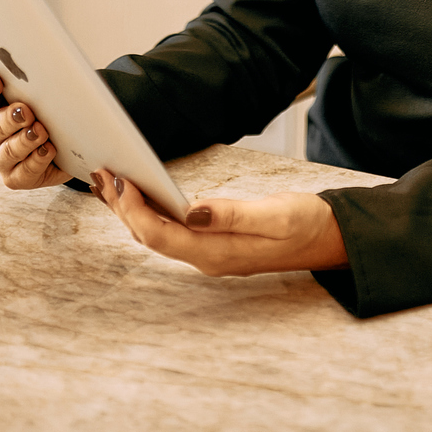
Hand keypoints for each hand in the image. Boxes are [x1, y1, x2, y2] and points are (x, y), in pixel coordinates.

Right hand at [0, 69, 67, 189]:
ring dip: (25, 141)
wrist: (63, 150)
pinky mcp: (15, 178)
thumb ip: (36, 87)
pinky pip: (24, 172)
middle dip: (10, 119)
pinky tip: (48, 150)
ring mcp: (1, 159)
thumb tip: (50, 71)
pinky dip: (37, 160)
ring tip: (40, 131)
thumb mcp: (41, 99)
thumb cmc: (47, 117)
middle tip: (25, 111)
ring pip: (8, 151)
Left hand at [90, 171, 348, 277]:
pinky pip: (170, 231)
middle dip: (122, 208)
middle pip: (150, 237)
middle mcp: (206, 257)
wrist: (330, 238)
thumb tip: (191, 212)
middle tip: (101, 173)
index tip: (121, 180)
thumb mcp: (275, 214)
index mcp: (217, 252)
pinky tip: (142, 197)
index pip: (161, 235)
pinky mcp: (214, 243)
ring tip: (108, 182)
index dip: (135, 210)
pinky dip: (149, 212)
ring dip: (131, 210)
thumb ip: (233, 215)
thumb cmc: (305, 223)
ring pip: (157, 235)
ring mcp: (209, 252)